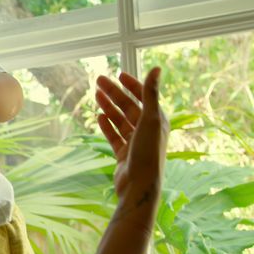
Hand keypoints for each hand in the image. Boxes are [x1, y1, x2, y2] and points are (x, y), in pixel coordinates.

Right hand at [95, 68, 167, 203]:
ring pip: (120, 120)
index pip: (144, 97)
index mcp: (158, 120)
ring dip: (108, 107)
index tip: (119, 75)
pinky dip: (107, 125)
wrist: (139, 185)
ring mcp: (135, 142)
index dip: (132, 85)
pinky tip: (99, 117)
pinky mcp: (124, 154)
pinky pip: (114, 135)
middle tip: (98, 81)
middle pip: (128, 106)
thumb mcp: (150, 119)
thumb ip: (151, 93)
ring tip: (95, 96)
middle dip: (114, 93)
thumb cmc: (148, 152)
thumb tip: (157, 68)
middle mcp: (148, 130)